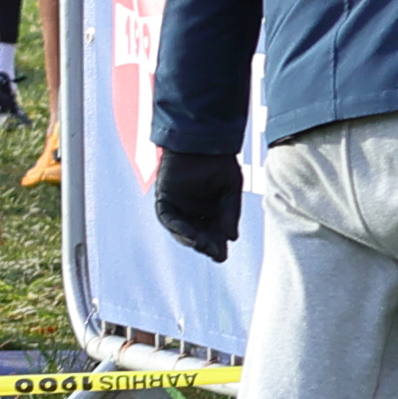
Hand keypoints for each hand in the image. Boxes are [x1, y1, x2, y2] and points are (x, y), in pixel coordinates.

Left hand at [152, 143, 241, 262]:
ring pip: (182, 231)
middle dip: (206, 245)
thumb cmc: (219, 164)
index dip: (217, 245)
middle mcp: (192, 211)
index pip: (212, 232)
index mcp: (209, 210)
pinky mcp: (164, 201)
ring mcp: (177, 207)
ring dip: (192, 240)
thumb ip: (230, 213)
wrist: (203, 143)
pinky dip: (178, 228)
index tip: (222, 256)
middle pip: (198, 234)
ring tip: (204, 246)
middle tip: (216, 254)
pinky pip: (169, 220)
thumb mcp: (230, 190)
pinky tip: (190, 234)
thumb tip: (232, 238)